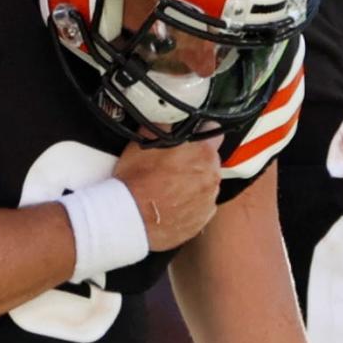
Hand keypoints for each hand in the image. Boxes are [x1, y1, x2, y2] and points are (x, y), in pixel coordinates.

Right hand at [114, 133, 222, 251]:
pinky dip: (188, 205)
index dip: (200, 132)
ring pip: (205, 186)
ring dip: (192, 184)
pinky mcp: (199, 223)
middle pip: (209, 162)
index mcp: (204, 155)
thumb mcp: (146, 140)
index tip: (190, 137)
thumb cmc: (137, 180)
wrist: (128, 218)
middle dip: (195, 161)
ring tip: (168, 188)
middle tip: (171, 165)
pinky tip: (170, 204)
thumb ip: (165, 125)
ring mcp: (207, 203)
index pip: (214, 133)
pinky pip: (198, 209)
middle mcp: (212, 179)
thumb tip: (169, 119)